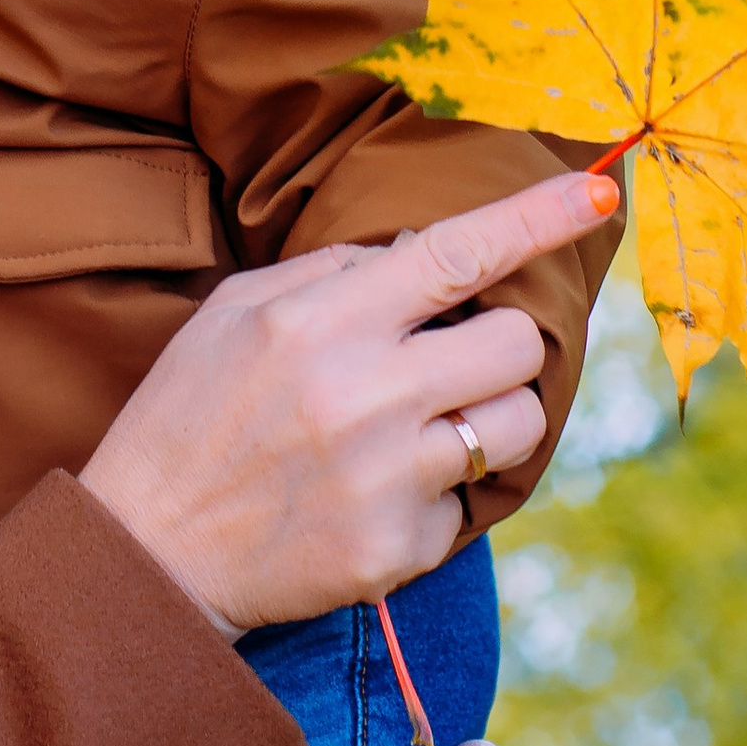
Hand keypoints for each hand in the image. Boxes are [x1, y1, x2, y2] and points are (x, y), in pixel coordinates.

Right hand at [76, 169, 616, 634]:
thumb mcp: (235, 314)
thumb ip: (331, 273)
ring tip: (421, 429)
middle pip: (517, 345)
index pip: (457, 252)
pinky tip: (369, 497)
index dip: (537, 216)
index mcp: (321, 321)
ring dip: (489, 419)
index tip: (599, 192)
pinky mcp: (397, 550)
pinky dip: (433, 496)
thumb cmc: (188, 415)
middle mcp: (364, 394)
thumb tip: (422, 255)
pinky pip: (468, 506)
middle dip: (501, 344)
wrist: (147, 554)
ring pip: (517, 427)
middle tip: (451, 361)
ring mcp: (387, 478)